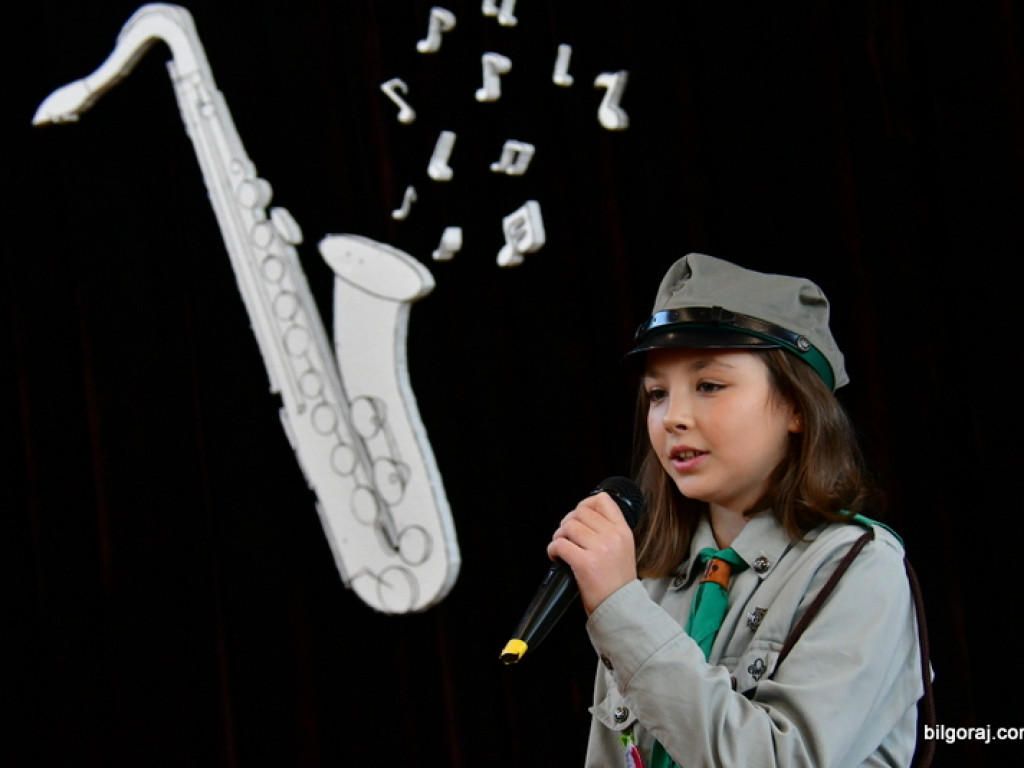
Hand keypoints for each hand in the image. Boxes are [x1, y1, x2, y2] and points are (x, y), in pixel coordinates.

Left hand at [547, 491, 637, 614]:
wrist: (621, 608)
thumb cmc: (618, 583)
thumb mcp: (624, 549)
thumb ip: (609, 531)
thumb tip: (583, 517)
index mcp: (623, 531)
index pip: (603, 500)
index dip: (585, 504)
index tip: (578, 516)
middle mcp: (612, 536)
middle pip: (580, 512)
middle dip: (568, 522)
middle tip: (566, 536)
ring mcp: (599, 549)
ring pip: (568, 526)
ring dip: (559, 536)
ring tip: (561, 547)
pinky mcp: (585, 563)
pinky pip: (560, 545)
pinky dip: (553, 550)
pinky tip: (557, 557)